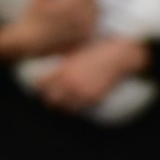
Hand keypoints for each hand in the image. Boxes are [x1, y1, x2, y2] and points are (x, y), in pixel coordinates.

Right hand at [0, 0, 97, 60]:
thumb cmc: (33, 17)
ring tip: (77, 8)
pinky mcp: (83, 40)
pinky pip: (94, 26)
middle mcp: (82, 18)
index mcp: (73, 4)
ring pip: (97, 13)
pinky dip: (89, 21)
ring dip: (90, 8)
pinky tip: (78, 21)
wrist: (29, 42)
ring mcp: (84, 30)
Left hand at [34, 36, 149, 113]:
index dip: (40, 85)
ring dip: (64, 104)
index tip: (42, 84)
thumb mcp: (75, 54)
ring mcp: (83, 94)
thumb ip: (62, 64)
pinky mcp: (94, 99)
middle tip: (54, 93)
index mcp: (63, 71)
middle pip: (50, 100)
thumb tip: (51, 71)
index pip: (40, 85)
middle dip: (51, 97)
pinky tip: (80, 99)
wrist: (119, 55)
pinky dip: (79, 106)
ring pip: (65, 108)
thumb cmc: (97, 50)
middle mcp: (70, 85)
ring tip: (67, 99)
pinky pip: (80, 109)